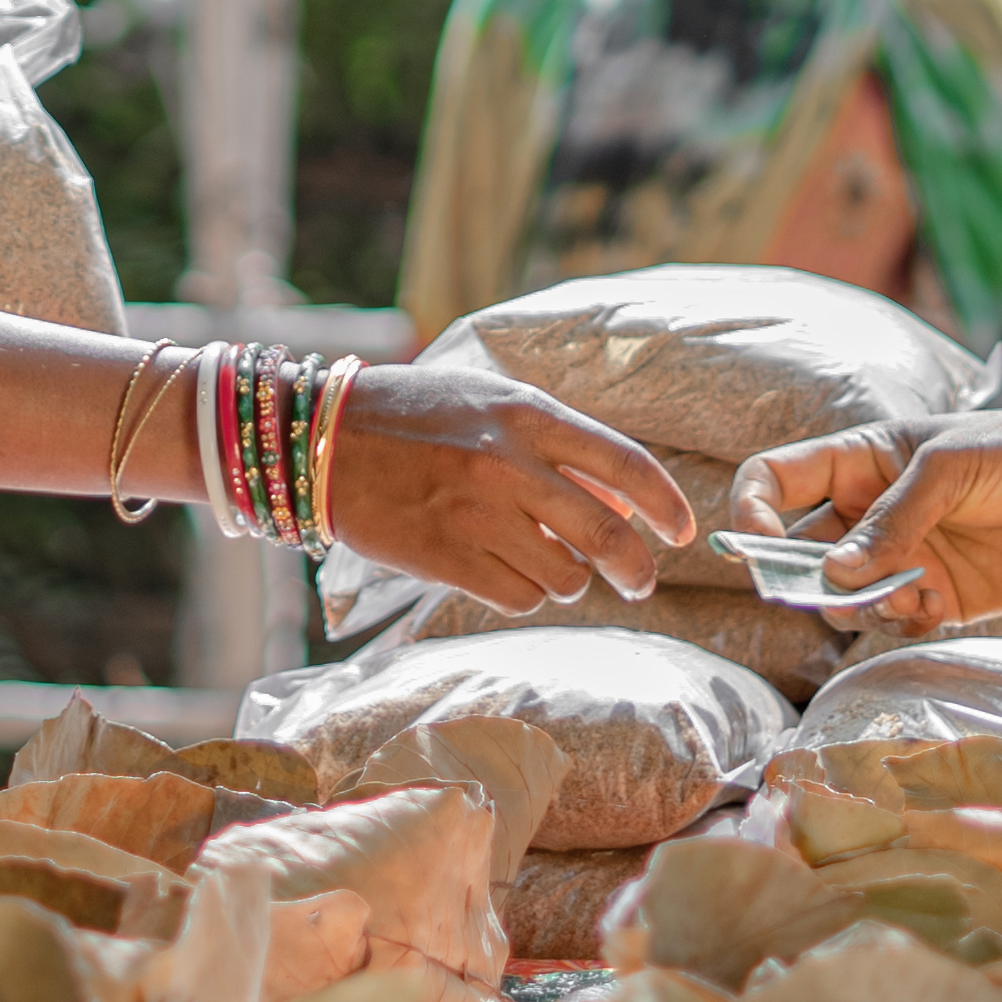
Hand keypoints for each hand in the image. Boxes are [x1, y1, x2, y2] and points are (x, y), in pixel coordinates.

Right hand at [320, 365, 694, 613]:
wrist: (319, 439)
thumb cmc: (413, 416)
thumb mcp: (489, 403)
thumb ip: (554, 445)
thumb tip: (619, 498)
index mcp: (528, 415)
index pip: (626, 464)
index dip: (666, 505)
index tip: (682, 532)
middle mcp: (510, 465)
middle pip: (607, 534)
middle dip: (635, 568)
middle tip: (639, 581)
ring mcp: (477, 515)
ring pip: (565, 575)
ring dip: (568, 579)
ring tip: (547, 565)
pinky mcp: (446, 559)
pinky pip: (519, 598)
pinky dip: (525, 595)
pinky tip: (506, 575)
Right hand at [730, 411, 1001, 631]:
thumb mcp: (948, 467)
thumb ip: (892, 520)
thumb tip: (836, 575)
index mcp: (859, 462)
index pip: (775, 480)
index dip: (752, 510)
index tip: (759, 541)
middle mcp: (867, 514)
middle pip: (798, 552)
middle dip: (800, 577)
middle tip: (832, 589)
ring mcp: (899, 559)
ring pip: (839, 598)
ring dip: (855, 605)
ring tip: (903, 594)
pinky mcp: (934, 598)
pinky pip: (889, 622)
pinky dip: (898, 621)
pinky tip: (935, 604)